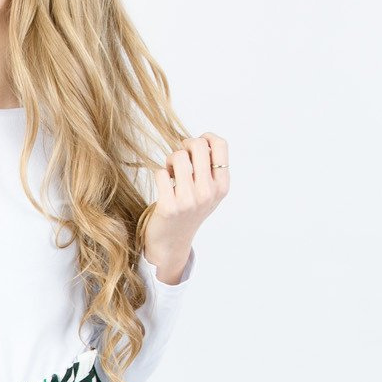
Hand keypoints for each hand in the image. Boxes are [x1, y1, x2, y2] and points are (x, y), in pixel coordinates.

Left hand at [144, 131, 229, 278]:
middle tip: (180, 157)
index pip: (221, 145)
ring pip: (178, 156)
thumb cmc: (189, 212)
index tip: (196, 145)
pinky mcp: (169, 206)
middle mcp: (208, 193)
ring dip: (170, 160)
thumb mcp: (209, 193)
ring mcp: (189, 200)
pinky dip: (160, 174)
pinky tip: (163, 185)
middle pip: (198, 145)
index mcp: (222, 187)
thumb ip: (210, 169)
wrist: (172, 244)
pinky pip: (161, 173)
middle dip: (185, 145)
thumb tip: (202, 140)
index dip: (206, 137)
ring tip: (170, 172)